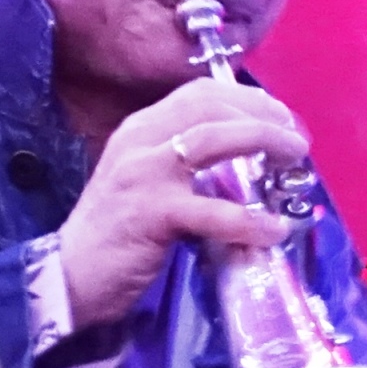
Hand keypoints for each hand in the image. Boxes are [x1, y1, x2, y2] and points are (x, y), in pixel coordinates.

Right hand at [55, 76, 311, 329]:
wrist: (69, 274)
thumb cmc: (119, 232)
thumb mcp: (150, 181)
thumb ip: (188, 164)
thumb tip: (248, 159)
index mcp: (141, 128)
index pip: (199, 94)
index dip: (248, 99)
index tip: (281, 118)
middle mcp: (140, 139)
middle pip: (210, 106)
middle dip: (263, 116)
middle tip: (297, 140)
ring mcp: (143, 173)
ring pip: (212, 139)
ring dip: (262, 142)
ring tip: (295, 160)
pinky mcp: (151, 213)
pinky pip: (212, 211)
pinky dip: (249, 219)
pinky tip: (274, 230)